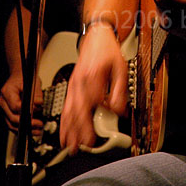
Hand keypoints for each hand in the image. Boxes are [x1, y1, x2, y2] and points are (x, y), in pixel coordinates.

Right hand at [0, 70, 43, 135]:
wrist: (18, 76)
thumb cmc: (23, 79)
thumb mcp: (32, 83)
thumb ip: (36, 94)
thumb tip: (38, 104)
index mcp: (7, 92)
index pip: (15, 106)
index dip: (27, 111)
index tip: (37, 112)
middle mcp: (3, 102)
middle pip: (13, 117)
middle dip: (27, 123)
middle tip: (39, 124)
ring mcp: (4, 109)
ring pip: (11, 124)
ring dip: (24, 129)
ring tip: (37, 131)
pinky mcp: (7, 114)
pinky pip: (12, 125)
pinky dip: (22, 129)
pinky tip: (31, 131)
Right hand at [59, 25, 127, 153]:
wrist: (96, 39)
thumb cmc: (108, 52)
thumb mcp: (121, 68)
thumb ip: (120, 90)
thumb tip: (118, 110)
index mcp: (93, 76)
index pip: (93, 101)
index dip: (95, 117)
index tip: (97, 132)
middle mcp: (80, 82)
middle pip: (78, 110)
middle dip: (79, 130)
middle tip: (82, 146)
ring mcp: (73, 86)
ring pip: (69, 111)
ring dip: (69, 130)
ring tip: (70, 146)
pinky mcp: (71, 88)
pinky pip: (65, 108)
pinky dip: (64, 123)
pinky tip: (64, 134)